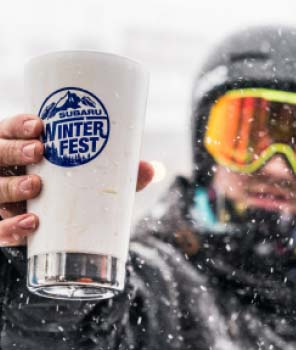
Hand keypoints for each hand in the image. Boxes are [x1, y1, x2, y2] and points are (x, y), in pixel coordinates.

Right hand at [0, 114, 153, 246]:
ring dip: (10, 186)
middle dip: (14, 150)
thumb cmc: (69, 187)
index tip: (39, 124)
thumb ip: (117, 172)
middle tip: (40, 152)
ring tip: (36, 186)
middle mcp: (4, 170)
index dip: (18, 126)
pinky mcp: (4, 224)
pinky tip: (30, 224)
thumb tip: (153, 169)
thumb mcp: (85, 175)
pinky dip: (9, 228)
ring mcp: (1, 197)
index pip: (8, 130)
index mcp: (20, 149)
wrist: (52, 222)